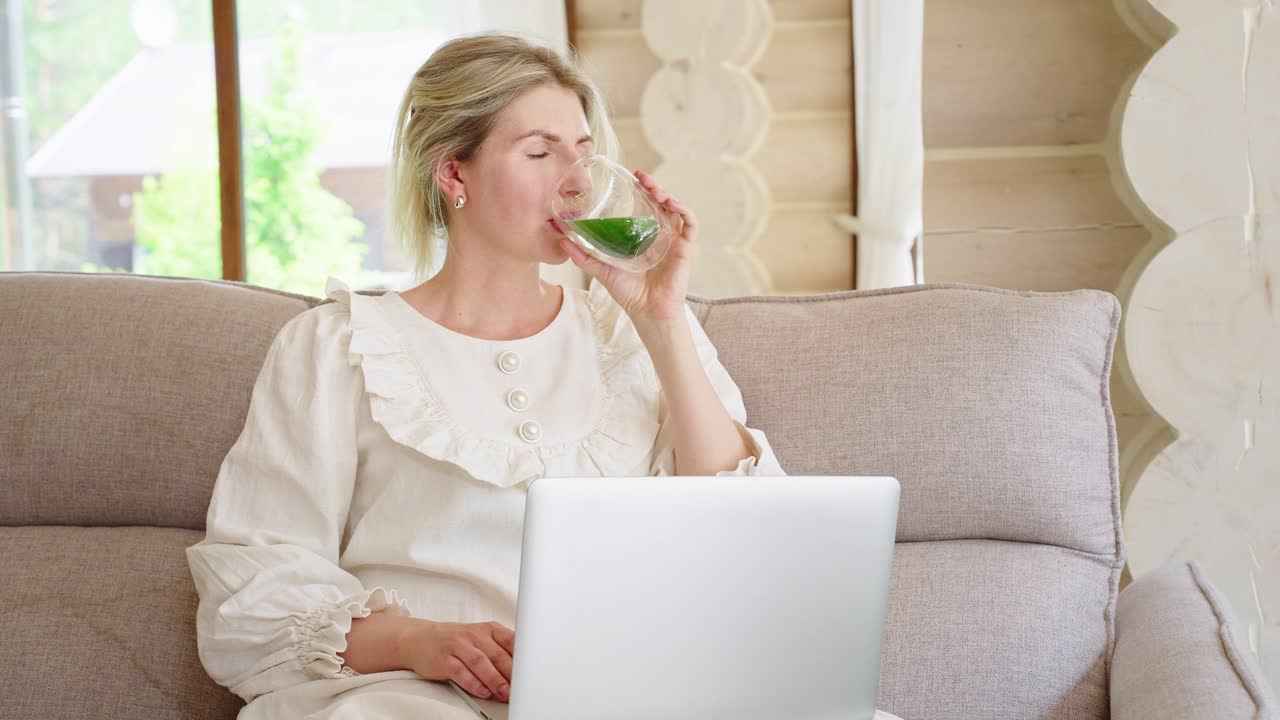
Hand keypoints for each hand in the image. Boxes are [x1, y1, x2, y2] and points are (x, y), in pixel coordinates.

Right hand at [401, 620, 515, 701]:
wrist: (421, 639)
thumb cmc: (457, 641)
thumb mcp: (481, 638)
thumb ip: (500, 650)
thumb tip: (523, 670)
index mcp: (488, 629)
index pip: (511, 640)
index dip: (523, 658)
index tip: (532, 672)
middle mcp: (474, 635)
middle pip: (497, 654)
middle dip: (512, 674)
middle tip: (522, 689)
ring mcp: (457, 646)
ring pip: (481, 662)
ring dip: (495, 680)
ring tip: (505, 693)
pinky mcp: (444, 659)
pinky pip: (460, 672)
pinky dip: (473, 683)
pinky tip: (483, 692)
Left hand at [557, 169, 696, 324]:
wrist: (646, 311)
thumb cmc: (628, 293)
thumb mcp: (602, 269)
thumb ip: (583, 255)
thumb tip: (562, 241)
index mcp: (643, 236)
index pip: (645, 206)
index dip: (641, 190)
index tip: (632, 177)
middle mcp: (660, 235)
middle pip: (661, 203)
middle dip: (654, 187)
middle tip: (642, 178)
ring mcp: (674, 241)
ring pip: (676, 210)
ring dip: (667, 195)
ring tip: (655, 190)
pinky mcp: (685, 249)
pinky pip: (690, 225)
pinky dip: (684, 211)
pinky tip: (672, 204)